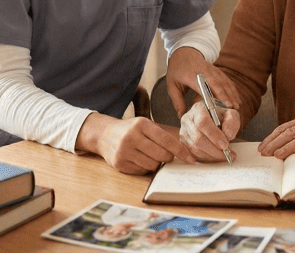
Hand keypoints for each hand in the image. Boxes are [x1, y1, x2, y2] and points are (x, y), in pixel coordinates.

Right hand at [78, 113, 195, 174]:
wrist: (104, 135)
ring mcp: (124, 151)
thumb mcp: (144, 125)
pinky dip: (144, 168)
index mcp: (141, 124)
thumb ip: (161, 136)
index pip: (167, 140)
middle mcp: (132, 136)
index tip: (190, 159)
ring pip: (152, 165)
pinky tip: (138, 159)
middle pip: (162, 155)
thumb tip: (183, 152)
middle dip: (167, 158)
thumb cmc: (130, 130)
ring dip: (155, 163)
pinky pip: (141, 171)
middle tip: (165, 155)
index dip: (181, 151)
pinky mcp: (119, 163)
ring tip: (147, 155)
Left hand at [165, 48, 240, 116]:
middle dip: (227, 96)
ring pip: (225, 82)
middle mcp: (205, 72)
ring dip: (232, 94)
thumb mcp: (172, 85)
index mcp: (192, 75)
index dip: (215, 95)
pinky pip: (226, 80)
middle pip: (218, 84)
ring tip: (237, 106)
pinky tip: (236, 98)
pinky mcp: (217, 71)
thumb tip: (182, 117)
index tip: (222, 104)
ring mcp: (213, 70)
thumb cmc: (177, 70)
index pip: (205, 86)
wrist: (185, 52)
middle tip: (233, 108)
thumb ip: (177, 102)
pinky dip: (232, 89)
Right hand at [179, 102, 239, 161]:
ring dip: (212, 156)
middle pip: (198, 139)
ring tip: (225, 155)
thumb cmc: (221, 117)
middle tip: (228, 153)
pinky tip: (216, 157)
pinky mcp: (183, 144)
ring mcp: (183, 133)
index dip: (214, 135)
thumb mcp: (231, 114)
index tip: (225, 144)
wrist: (212, 120)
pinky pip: (194, 156)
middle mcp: (187, 120)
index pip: (203, 123)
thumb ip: (232, 122)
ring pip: (196, 149)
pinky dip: (207, 159)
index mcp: (198, 109)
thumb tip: (228, 135)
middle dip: (215, 150)